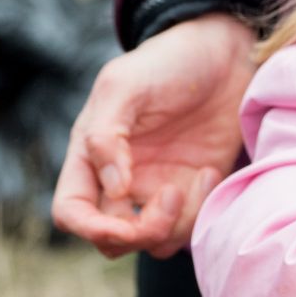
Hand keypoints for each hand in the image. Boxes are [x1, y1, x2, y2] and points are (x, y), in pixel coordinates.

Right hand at [51, 13, 257, 258]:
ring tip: (199, 175)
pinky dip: (201, 212)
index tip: (125, 223)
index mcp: (90, 155)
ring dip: (176, 224)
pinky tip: (209, 172)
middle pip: (112, 239)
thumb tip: (114, 189)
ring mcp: (157, 189)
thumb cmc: (167, 61)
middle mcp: (119, 181)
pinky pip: (189, 229)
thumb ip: (106, 136)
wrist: (224, 54)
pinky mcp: (193, 193)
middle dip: (141, 232)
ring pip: (153, 242)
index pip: (71, 212)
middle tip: (172, 196)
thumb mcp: (125, 85)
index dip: (91, 229)